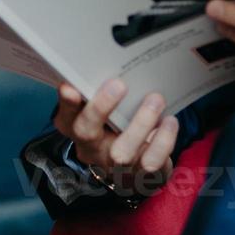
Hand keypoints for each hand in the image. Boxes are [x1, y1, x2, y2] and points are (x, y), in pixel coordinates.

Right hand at [53, 78, 176, 195]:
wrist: (136, 171)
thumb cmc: (119, 127)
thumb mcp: (107, 112)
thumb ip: (103, 91)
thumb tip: (111, 58)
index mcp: (78, 129)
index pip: (65, 115)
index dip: (66, 104)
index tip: (70, 87)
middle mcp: (93, 149)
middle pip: (86, 132)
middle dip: (100, 108)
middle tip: (118, 84)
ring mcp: (116, 166)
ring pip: (122, 152)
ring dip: (140, 122)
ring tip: (155, 99)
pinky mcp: (141, 176)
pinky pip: (152, 161)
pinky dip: (163, 139)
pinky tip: (169, 121)